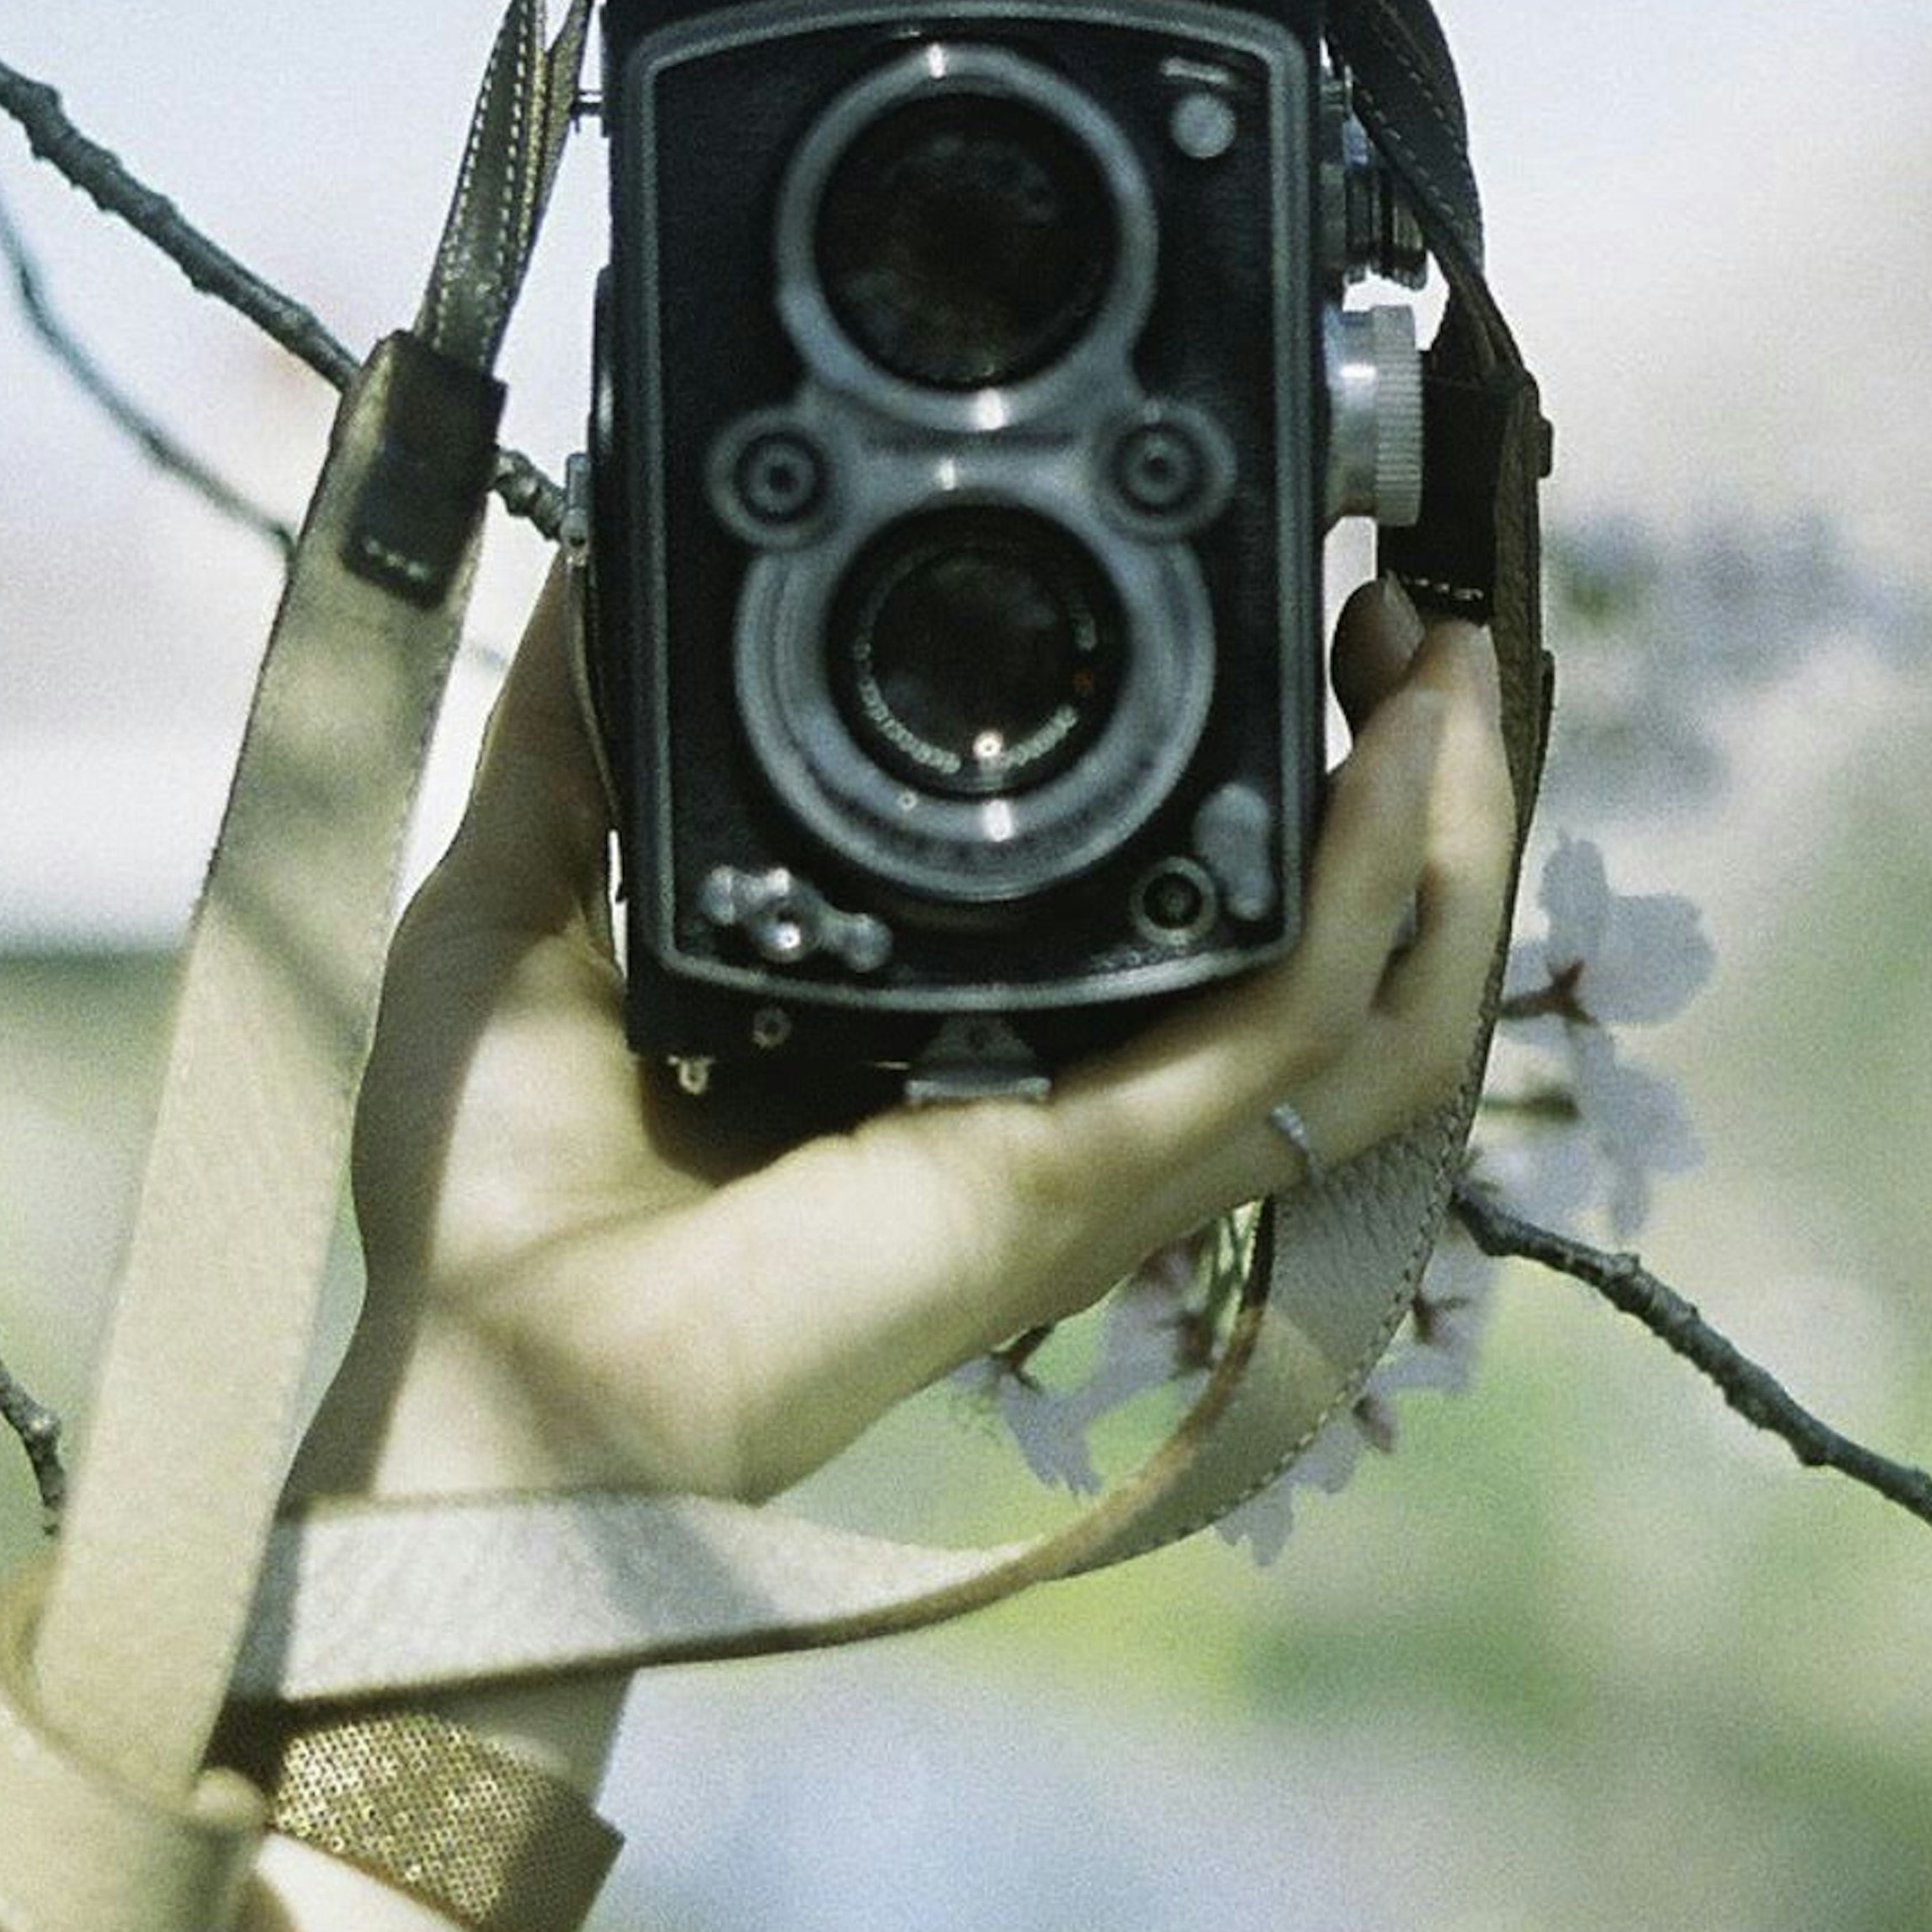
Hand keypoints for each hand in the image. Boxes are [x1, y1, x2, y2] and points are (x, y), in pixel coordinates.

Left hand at [294, 558, 1518, 1519]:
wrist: (475, 1374)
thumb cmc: (494, 1205)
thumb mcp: (529, 901)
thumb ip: (572, 738)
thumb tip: (598, 557)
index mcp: (977, 1054)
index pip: (1207, 929)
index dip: (1295, 789)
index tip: (1297, 622)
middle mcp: (1080, 1109)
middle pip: (1351, 960)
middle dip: (1419, 786)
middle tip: (1411, 621)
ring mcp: (1109, 1157)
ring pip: (1386, 1001)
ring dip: (1449, 830)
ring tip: (1456, 670)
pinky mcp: (1092, 1179)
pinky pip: (1297, 1032)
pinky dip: (1372, 895)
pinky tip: (1390, 773)